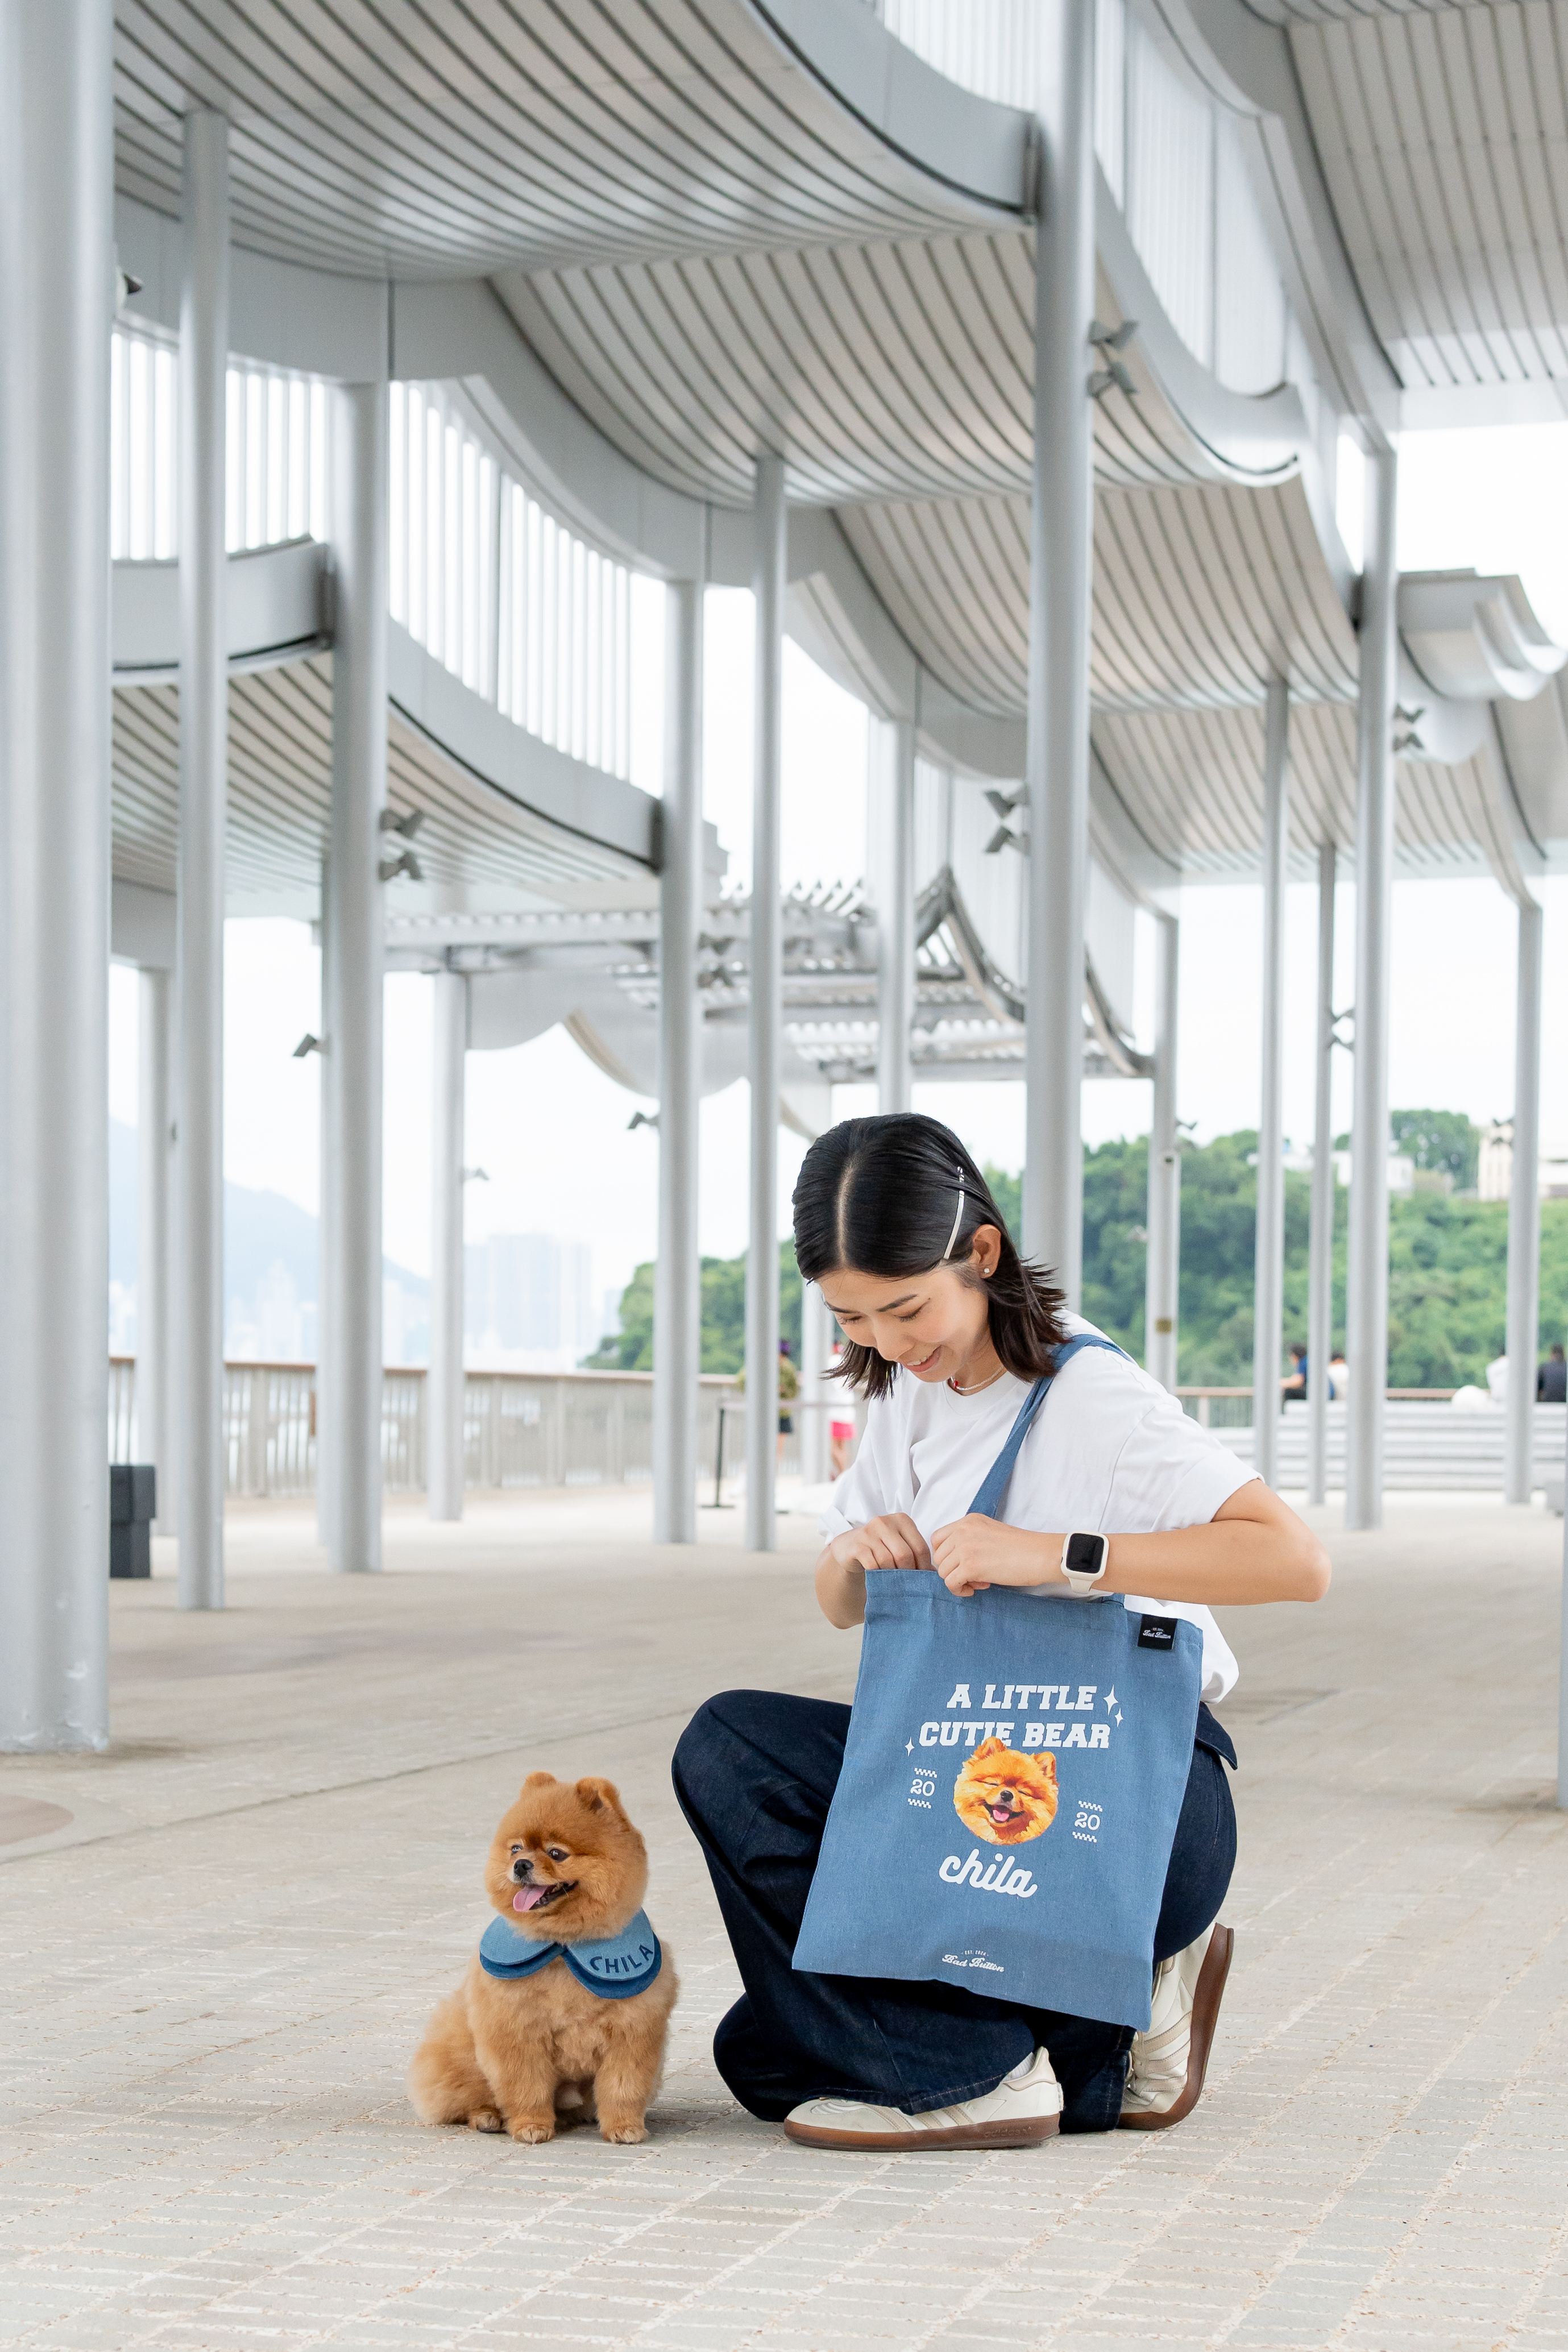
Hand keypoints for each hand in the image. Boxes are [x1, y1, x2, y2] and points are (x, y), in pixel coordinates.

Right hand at [828, 1513, 932, 1574]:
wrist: (850, 1547)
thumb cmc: (881, 1548)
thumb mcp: (900, 1545)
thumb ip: (916, 1555)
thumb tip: (935, 1576)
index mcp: (902, 1520)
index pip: (920, 1547)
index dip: (925, 1567)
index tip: (923, 1580)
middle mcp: (885, 1522)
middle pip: (905, 1554)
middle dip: (908, 1573)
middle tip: (909, 1585)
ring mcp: (868, 1532)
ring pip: (888, 1560)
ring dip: (892, 1576)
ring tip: (895, 1583)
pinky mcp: (856, 1545)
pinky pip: (872, 1564)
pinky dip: (878, 1575)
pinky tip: (880, 1579)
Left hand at [930, 1516, 1056, 1598]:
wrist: (1040, 1555)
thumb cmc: (1022, 1548)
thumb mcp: (991, 1533)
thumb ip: (971, 1540)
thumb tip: (955, 1562)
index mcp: (968, 1521)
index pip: (938, 1538)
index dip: (945, 1556)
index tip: (960, 1564)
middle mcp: (963, 1530)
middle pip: (938, 1557)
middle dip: (952, 1570)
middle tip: (973, 1575)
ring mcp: (965, 1547)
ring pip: (942, 1571)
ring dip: (957, 1581)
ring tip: (978, 1582)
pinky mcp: (970, 1566)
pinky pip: (950, 1583)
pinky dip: (959, 1590)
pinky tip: (976, 1589)